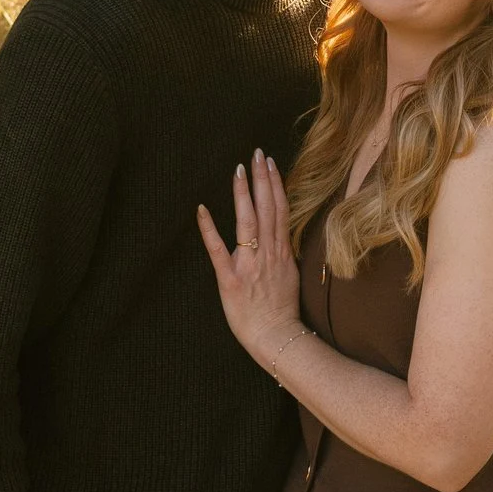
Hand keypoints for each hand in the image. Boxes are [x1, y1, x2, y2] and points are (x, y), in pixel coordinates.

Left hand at [197, 150, 305, 372]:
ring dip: (244, 194)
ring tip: (240, 169)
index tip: (270, 163)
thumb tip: (281, 237)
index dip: (275, 184)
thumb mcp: (291, 277)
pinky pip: (218, 250)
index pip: (280, 210)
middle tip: (257, 154)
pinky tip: (201, 209)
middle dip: (262, 179)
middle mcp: (267, 253)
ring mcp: (249, 265)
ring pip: (248, 222)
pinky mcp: (230, 279)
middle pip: (267, 208)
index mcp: (281, 252)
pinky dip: (209, 229)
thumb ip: (283, 254)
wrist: (277, 337)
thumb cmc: (282, 312)